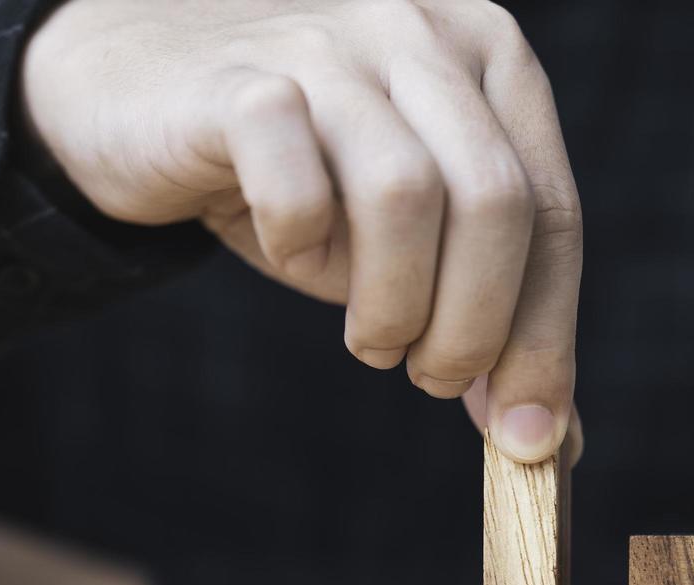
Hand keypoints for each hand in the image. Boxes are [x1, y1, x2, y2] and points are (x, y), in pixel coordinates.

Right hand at [20, 0, 582, 462]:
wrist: (141, 95)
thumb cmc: (298, 173)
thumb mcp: (407, 236)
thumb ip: (483, 308)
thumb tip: (545, 436)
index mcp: (489, 59)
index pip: (552, 210)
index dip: (547, 335)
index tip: (531, 435)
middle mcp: (421, 34)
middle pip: (496, 204)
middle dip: (477, 327)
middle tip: (435, 381)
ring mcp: (331, 46)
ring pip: (407, 196)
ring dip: (394, 305)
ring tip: (372, 342)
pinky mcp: (243, 81)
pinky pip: (297, 191)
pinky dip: (299, 247)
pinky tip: (288, 251)